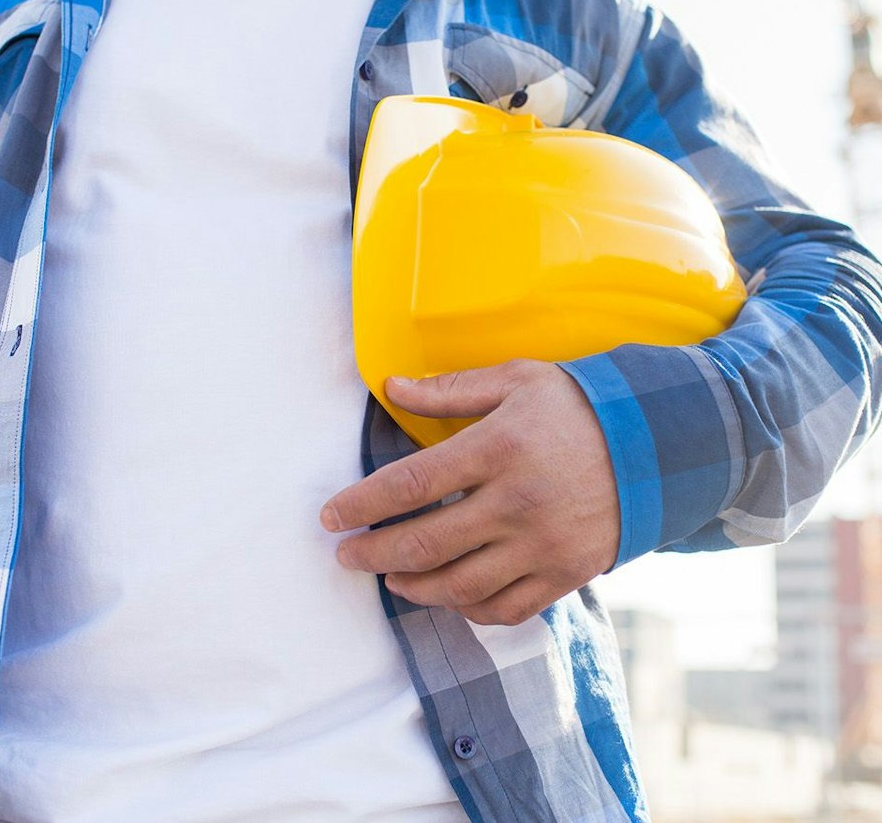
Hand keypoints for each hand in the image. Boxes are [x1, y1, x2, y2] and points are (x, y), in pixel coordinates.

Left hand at [320, 360, 620, 625]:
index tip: (330, 517)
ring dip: (412, 586)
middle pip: (424, 543)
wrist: (659, 444)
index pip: (410, 484)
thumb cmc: (577, 406)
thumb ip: (450, 388)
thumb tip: (391, 388)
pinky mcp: (565, 574)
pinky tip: (446, 595)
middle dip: (372, 553)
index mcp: (498, 448)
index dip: (361, 504)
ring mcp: (543, 545)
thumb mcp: (517, 380)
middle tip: (345, 555)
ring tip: (388, 575)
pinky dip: (468, 609)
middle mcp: (517, 503)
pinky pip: (506, 608)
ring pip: (459, 585)